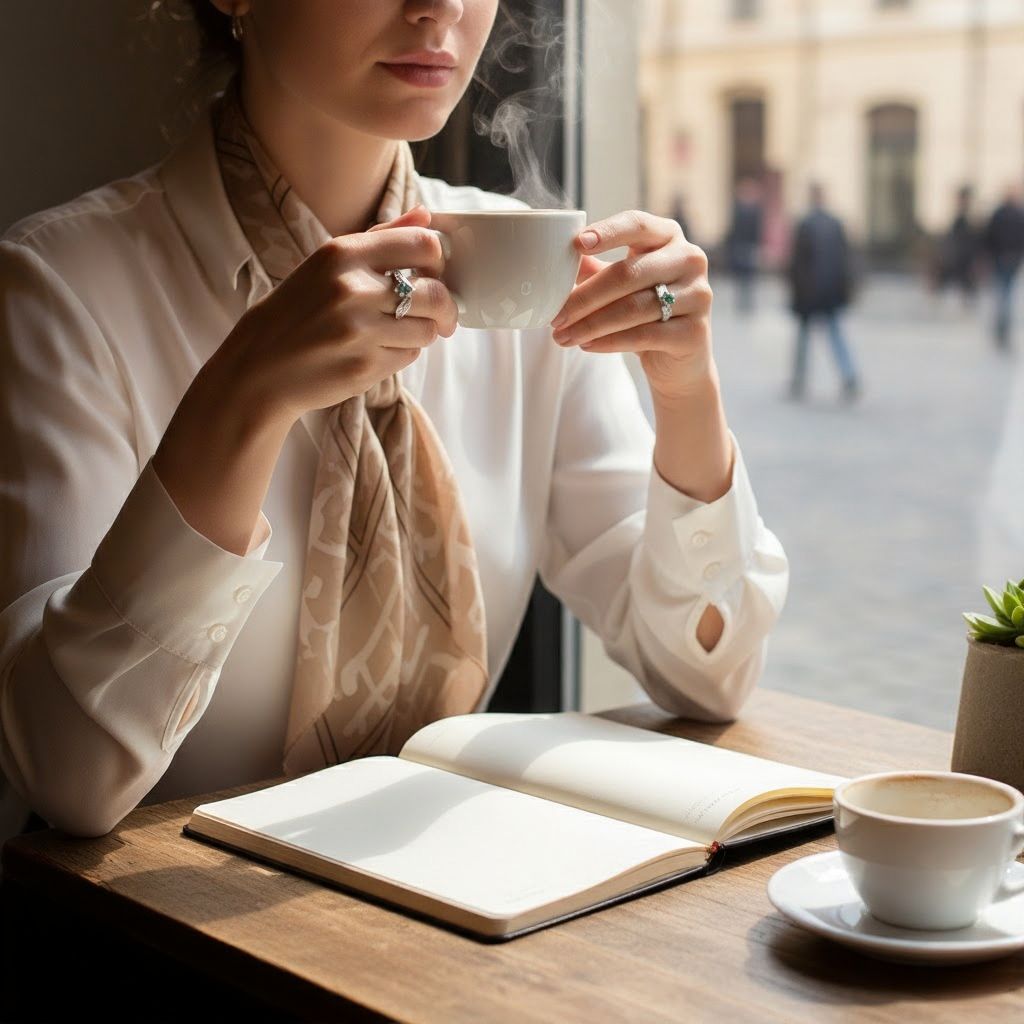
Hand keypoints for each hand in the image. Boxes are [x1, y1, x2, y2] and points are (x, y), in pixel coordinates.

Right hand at [212, 204, 459, 426]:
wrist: (260, 368)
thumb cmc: (295, 312)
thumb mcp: (327, 264)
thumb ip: (381, 238)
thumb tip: (425, 215)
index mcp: (343, 254)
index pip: (423, 244)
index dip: (438, 260)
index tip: (435, 273)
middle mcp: (353, 289)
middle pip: (435, 293)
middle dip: (446, 307)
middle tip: (442, 315)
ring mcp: (360, 331)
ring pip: (427, 330)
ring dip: (423, 332)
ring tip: (399, 332)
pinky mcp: (365, 367)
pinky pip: (408, 356)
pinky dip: (402, 353)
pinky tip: (379, 350)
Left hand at [550, 210, 713, 402]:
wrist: (681, 360)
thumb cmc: (645, 312)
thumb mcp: (621, 284)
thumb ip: (593, 268)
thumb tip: (553, 259)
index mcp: (668, 236)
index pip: (637, 225)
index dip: (607, 232)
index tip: (576, 244)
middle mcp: (689, 259)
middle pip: (629, 273)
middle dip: (585, 297)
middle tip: (555, 316)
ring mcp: (698, 295)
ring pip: (634, 308)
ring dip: (591, 324)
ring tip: (562, 336)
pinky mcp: (695, 332)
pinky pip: (644, 335)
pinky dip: (610, 342)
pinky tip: (587, 346)